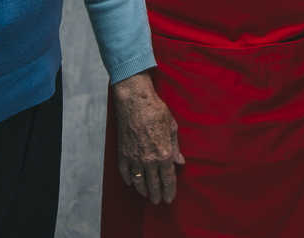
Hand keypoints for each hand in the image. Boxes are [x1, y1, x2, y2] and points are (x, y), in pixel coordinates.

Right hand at [111, 72, 184, 203]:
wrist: (134, 101)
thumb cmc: (156, 111)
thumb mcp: (172, 128)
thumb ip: (175, 148)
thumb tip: (180, 162)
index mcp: (164, 154)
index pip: (168, 179)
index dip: (169, 191)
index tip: (169, 199)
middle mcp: (149, 160)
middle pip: (153, 184)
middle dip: (157, 195)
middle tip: (158, 201)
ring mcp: (134, 158)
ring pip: (139, 181)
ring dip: (143, 191)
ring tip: (147, 196)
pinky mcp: (122, 153)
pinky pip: (125, 172)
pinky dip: (129, 179)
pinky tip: (131, 183)